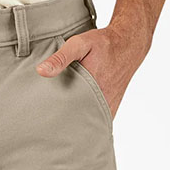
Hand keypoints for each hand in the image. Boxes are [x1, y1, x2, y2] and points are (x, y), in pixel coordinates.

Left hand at [35, 16, 152, 118]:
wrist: (129, 45)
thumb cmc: (103, 44)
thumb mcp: (80, 44)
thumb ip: (60, 58)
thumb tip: (41, 71)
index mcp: (90, 92)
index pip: (67, 115)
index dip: (54, 119)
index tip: (42, 120)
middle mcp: (100, 104)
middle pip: (76, 123)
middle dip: (62, 125)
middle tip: (47, 124)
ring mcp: (106, 109)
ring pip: (87, 124)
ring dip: (74, 125)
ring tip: (59, 125)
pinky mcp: (110, 109)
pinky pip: (96, 121)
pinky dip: (86, 122)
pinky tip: (75, 119)